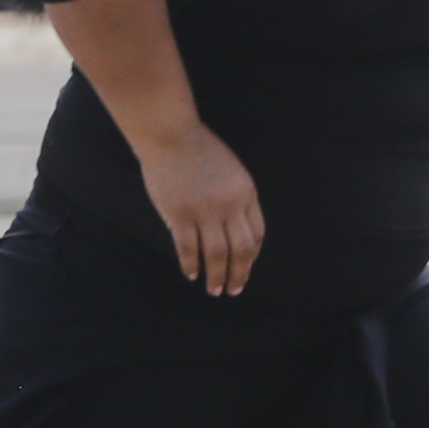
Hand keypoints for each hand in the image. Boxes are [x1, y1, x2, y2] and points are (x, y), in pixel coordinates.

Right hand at [129, 115, 267, 295]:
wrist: (172, 137)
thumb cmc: (201, 152)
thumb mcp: (232, 173)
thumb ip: (236, 200)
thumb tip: (236, 231)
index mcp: (247, 194)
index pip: (257, 234)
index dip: (252, 256)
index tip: (245, 268)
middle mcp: (230, 206)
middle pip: (241, 250)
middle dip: (239, 274)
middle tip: (233, 290)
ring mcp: (205, 212)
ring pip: (217, 255)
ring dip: (216, 276)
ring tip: (214, 290)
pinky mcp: (180, 215)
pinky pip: (188, 249)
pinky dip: (191, 265)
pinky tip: (192, 274)